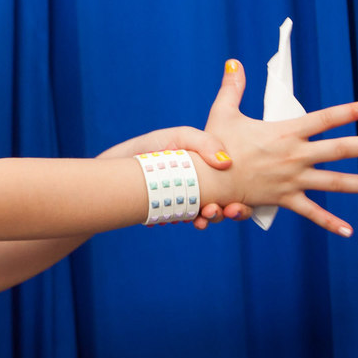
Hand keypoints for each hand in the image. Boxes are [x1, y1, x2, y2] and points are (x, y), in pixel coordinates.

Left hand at [95, 127, 252, 228]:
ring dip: (211, 219)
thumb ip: (203, 142)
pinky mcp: (171, 213)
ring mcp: (187, 202)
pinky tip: (188, 220)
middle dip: (231, 212)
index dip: (243, 199)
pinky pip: (186, 221)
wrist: (114, 166)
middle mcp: (201, 188)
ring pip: (208, 216)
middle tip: (226, 211)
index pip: (235, 186)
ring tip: (203, 217)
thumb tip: (226, 161)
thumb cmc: (148, 149)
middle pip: (227, 204)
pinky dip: (190, 221)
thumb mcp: (178, 136)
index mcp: (208, 171)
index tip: (238, 204)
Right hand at [201, 59, 357, 235]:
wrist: (204, 178)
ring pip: (336, 182)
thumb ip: (232, 88)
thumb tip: (234, 63)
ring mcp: (293, 179)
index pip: (325, 119)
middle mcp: (295, 156)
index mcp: (285, 133)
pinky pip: (311, 213)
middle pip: (341, 149)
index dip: (351, 111)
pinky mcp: (285, 199)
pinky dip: (330, 223)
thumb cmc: (212, 145)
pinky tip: (349, 231)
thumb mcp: (223, 112)